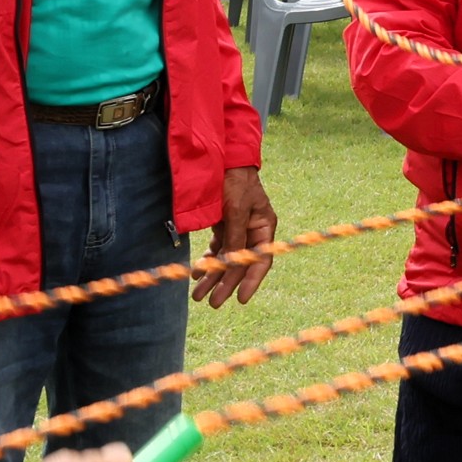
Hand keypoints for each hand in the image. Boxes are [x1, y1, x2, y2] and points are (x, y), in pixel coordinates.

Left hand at [196, 166, 275, 305]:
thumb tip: (231, 264)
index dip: (251, 281)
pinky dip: (207, 261)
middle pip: (240, 264)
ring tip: (197, 293)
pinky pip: (217, 249)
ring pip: (226, 259)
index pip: (261, 260)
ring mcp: (238, 229)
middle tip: (211, 302)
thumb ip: (235, 237)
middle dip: (224, 283)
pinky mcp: (224, 226)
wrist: (223, 159)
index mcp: (265, 227)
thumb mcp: (236, 209)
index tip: (241, 299)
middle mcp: (253, 231)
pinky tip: (196, 272)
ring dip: (212, 276)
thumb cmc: (235, 181)